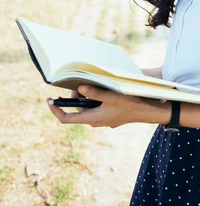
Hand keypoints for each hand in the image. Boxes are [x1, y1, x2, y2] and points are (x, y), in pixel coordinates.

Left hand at [46, 85, 166, 127]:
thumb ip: (94, 93)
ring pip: (87, 108)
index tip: (49, 101)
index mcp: (92, 119)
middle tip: (80, 84)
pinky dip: (94, 100)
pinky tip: (102, 91)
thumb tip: (79, 89)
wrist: (145, 111)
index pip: (66, 119)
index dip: (56, 110)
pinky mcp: (107, 116)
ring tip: (92, 85)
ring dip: (86, 97)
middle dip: (75, 97)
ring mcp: (101, 120)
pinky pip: (95, 108)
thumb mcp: (110, 96)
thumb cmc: (128, 104)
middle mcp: (94, 121)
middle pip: (77, 109)